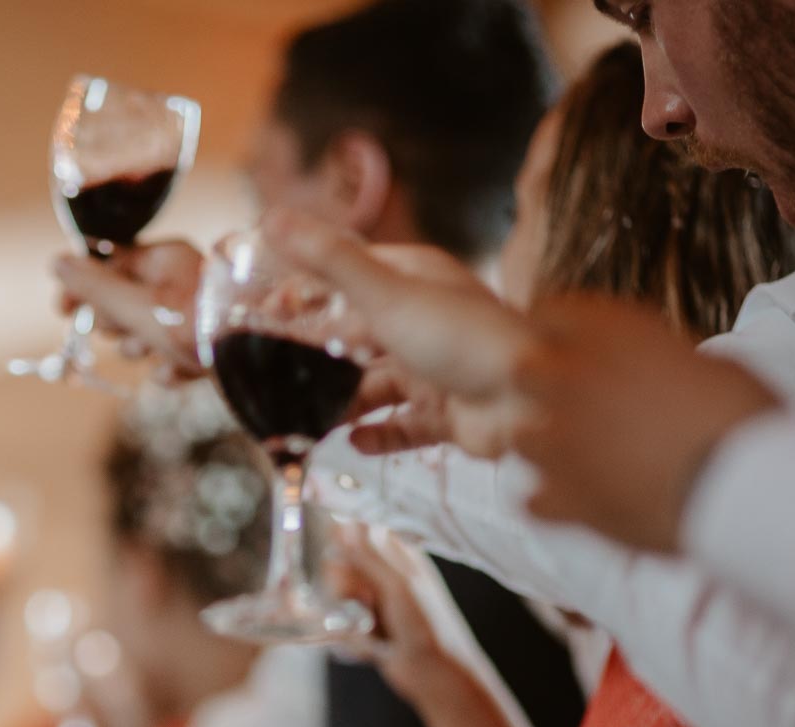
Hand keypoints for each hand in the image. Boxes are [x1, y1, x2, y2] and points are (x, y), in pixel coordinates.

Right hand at [53, 241, 205, 378]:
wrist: (255, 362)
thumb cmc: (194, 326)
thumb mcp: (135, 306)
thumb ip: (94, 287)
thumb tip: (57, 263)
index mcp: (163, 259)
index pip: (107, 264)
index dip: (81, 288)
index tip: (62, 312)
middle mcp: (178, 281)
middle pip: (121, 303)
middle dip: (118, 326)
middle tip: (130, 332)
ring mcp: (191, 315)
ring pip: (143, 334)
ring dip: (142, 350)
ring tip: (158, 353)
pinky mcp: (203, 348)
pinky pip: (168, 359)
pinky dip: (169, 370)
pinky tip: (179, 372)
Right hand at [263, 209, 539, 458]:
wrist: (528, 401)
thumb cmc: (463, 338)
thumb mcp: (386, 292)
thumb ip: (328, 259)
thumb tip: (273, 218)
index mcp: (413, 278)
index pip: (347, 275)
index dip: (305, 289)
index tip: (265, 309)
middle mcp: (423, 320)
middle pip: (356, 333)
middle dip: (316, 353)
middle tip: (274, 369)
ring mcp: (435, 369)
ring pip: (373, 385)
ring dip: (341, 400)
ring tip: (310, 415)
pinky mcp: (446, 413)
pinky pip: (400, 426)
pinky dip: (376, 435)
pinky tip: (353, 440)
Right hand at [326, 526, 460, 699]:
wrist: (435, 675)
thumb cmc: (428, 628)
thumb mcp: (399, 586)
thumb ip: (370, 556)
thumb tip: (345, 525)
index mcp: (400, 555)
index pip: (360, 533)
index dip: (343, 542)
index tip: (336, 554)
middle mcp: (385, 575)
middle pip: (341, 563)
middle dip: (343, 582)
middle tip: (362, 599)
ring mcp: (374, 601)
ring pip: (337, 592)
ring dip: (344, 609)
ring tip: (367, 625)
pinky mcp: (364, 627)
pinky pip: (339, 620)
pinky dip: (347, 631)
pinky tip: (366, 640)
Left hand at [510, 295, 781, 551]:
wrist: (746, 484)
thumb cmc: (745, 416)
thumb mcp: (708, 365)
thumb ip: (661, 364)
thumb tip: (660, 374)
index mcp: (612, 335)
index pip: (552, 312)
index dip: (560, 331)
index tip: (573, 347)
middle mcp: (575, 379)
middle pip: (523, 371)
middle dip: (541, 386)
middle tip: (573, 405)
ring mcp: (562, 441)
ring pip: (519, 438)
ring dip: (543, 448)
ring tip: (576, 460)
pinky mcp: (566, 497)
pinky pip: (531, 500)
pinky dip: (551, 504)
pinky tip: (577, 505)